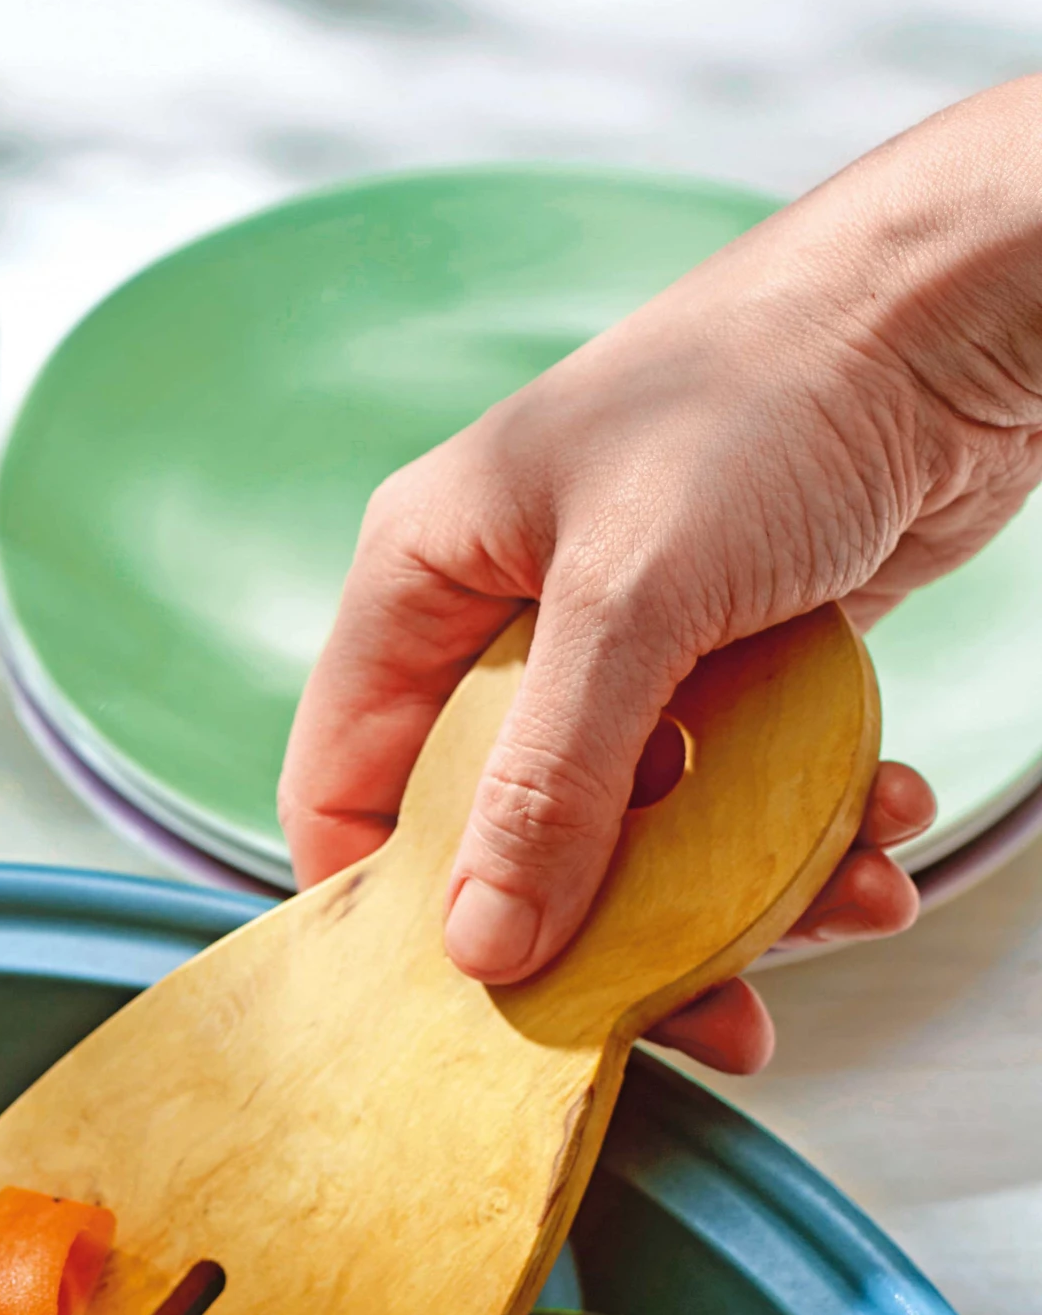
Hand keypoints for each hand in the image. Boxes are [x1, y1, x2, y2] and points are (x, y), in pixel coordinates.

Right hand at [281, 78, 1041, 1070]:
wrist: (967, 300)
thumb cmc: (772, 391)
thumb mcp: (633, 600)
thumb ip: (550, 783)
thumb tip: (483, 955)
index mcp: (426, 580)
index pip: (348, 788)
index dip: (388, 913)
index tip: (467, 1013)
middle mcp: (511, 620)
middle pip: (507, 840)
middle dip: (609, 934)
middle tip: (695, 1012)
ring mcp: (629, 644)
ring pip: (643, 835)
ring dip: (745, 897)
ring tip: (846, 906)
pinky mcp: (737, 657)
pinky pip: (744, 793)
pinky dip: (813, 831)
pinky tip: (885, 824)